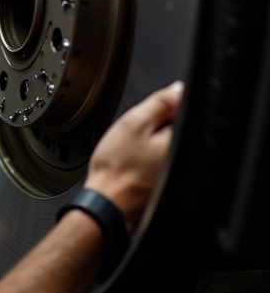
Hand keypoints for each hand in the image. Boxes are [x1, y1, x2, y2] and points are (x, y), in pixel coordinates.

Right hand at [86, 81, 183, 233]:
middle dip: (157, 126)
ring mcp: (176, 174)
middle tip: (133, 136)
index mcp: (182, 141)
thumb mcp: (134, 123)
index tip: (145, 116)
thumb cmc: (118, 169)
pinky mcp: (165, 185)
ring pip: (164, 146)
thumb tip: (178, 89)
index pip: (184, 110)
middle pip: (175, 129)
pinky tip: (132, 166)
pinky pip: (159, 163)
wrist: (108, 204)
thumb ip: (159, 103)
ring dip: (150, 145)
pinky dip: (147, 161)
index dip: (162, 107)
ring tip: (131, 153)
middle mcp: (185, 159)